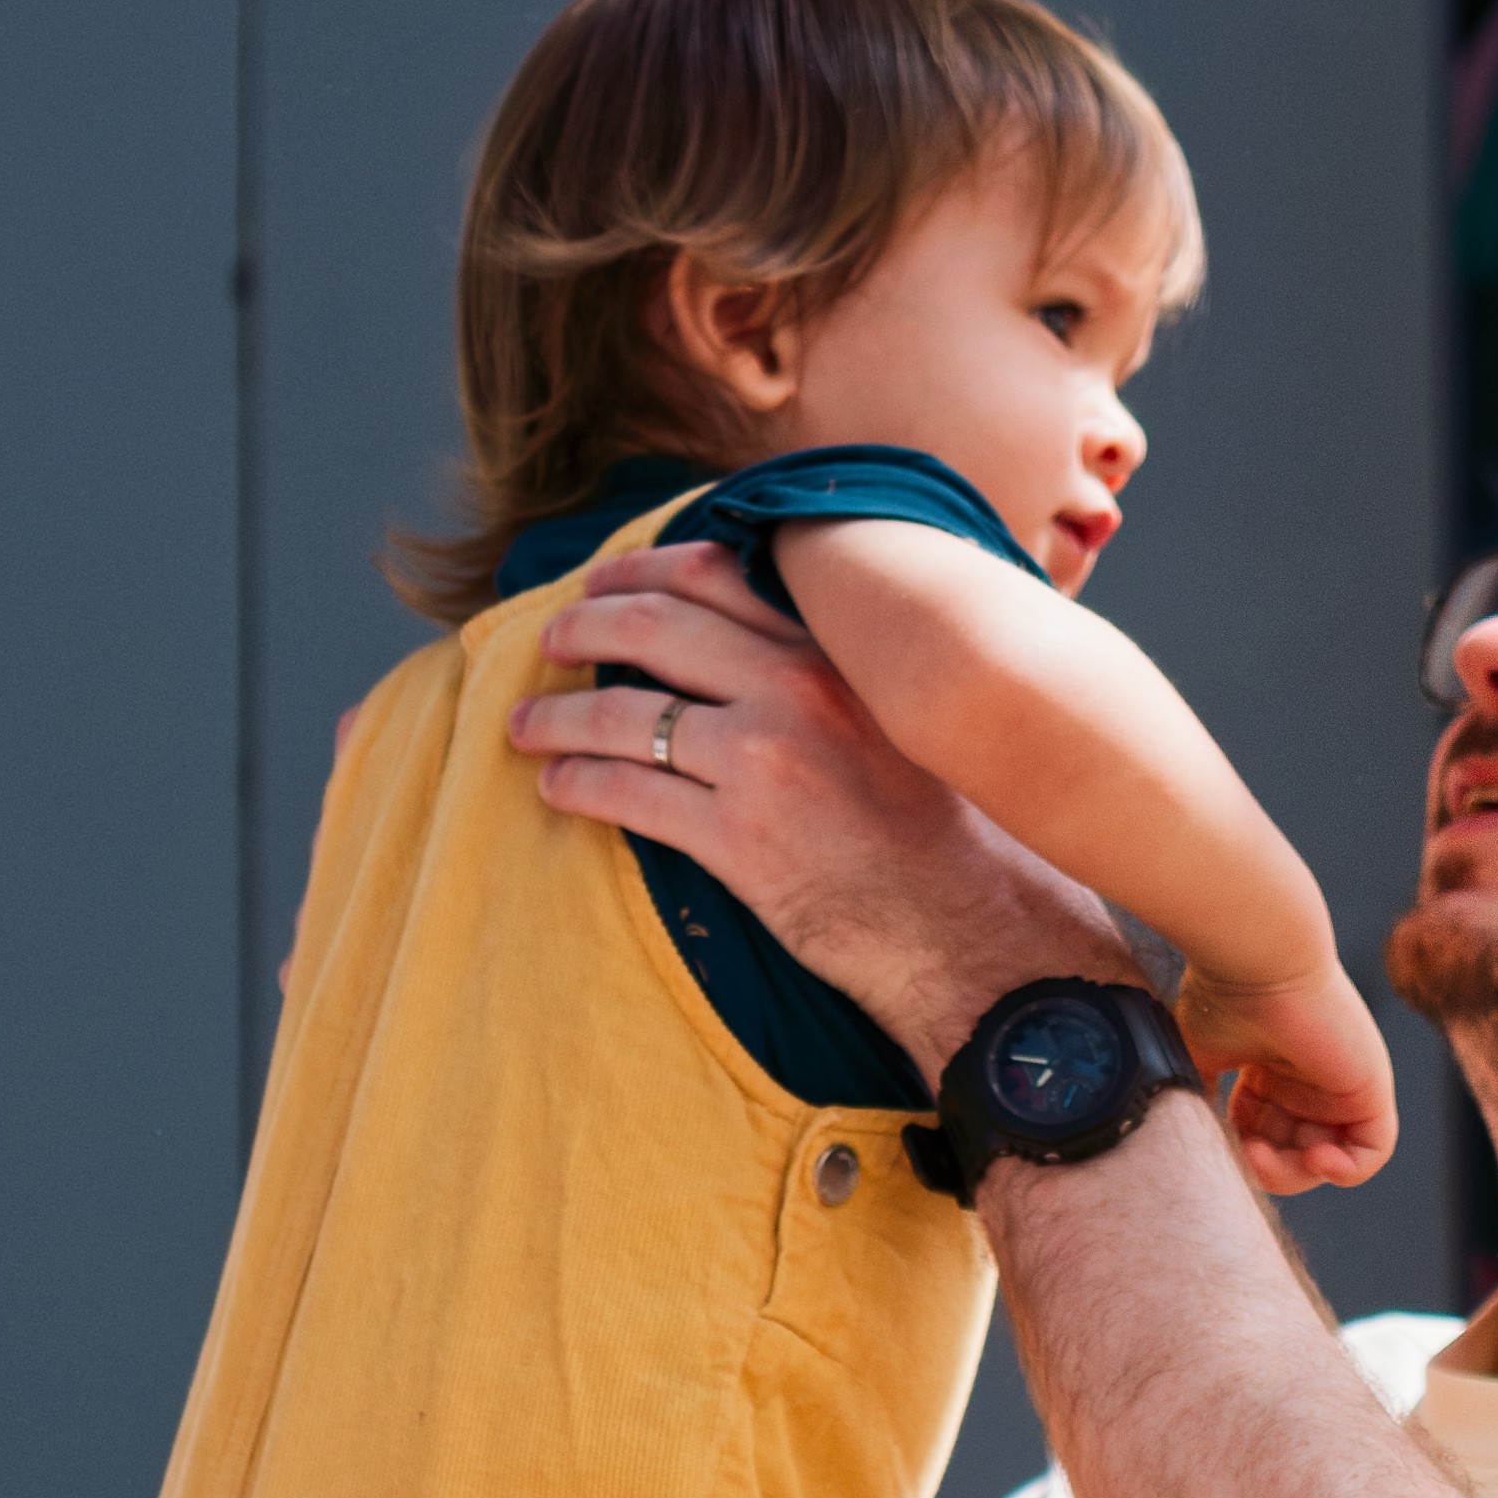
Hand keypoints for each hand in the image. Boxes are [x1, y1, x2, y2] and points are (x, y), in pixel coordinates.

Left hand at [506, 539, 1122, 1072]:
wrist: (971, 925)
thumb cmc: (948, 830)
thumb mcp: (906, 716)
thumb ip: (841, 669)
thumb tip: (767, 639)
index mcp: (838, 650)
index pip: (717, 573)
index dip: (644, 571)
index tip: (604, 584)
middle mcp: (797, 689)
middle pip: (655, 630)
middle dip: (584, 630)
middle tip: (549, 643)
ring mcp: (764, 762)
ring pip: (625, 715)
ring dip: (559, 716)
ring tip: (525, 726)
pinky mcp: (739, 839)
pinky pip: (628, 795)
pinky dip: (578, 784)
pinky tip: (556, 787)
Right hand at [1175, 955, 1400, 1191]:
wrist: (1255, 957)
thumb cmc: (1223, 993)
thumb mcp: (1199, 1054)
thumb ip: (1198, 1095)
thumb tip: (1188, 1134)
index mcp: (1274, 1068)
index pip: (1266, 1132)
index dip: (1245, 1150)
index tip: (1224, 1143)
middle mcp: (1311, 1076)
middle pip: (1297, 1151)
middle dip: (1269, 1168)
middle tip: (1245, 1157)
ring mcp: (1342, 1082)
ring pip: (1331, 1156)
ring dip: (1296, 1172)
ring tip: (1266, 1158)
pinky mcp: (1369, 1086)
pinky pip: (1373, 1150)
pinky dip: (1347, 1170)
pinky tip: (1316, 1161)